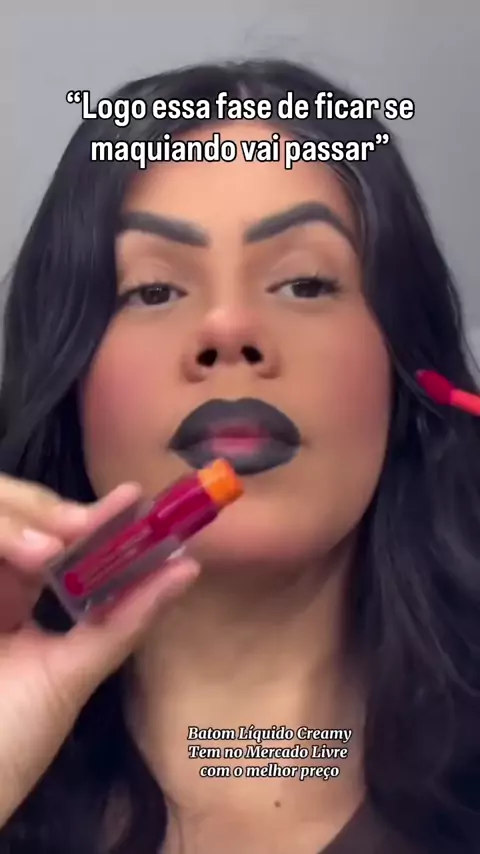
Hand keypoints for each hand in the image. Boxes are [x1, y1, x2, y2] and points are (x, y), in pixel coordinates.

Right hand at [0, 476, 199, 825]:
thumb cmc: (15, 737)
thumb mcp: (74, 674)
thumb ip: (125, 621)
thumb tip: (188, 569)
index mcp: (23, 595)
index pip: (63, 538)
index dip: (99, 517)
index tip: (134, 498)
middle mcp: (1, 584)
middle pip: (26, 517)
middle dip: (55, 512)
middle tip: (86, 520)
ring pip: (2, 518)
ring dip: (21, 524)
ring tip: (47, 549)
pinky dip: (3, 536)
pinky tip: (30, 553)